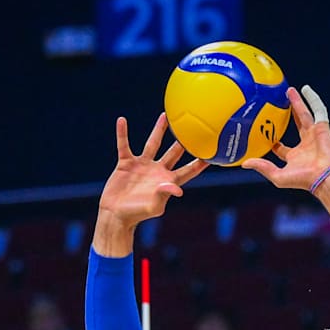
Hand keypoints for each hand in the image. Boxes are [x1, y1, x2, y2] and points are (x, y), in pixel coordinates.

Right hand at [96, 114, 206, 232]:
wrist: (116, 214)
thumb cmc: (137, 214)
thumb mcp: (153, 207)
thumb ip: (164, 195)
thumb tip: (177, 189)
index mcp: (168, 182)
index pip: (189, 170)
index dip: (200, 163)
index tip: (212, 153)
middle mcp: (157, 171)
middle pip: (174, 152)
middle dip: (183, 141)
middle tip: (193, 125)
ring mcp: (142, 165)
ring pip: (152, 144)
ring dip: (159, 130)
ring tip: (165, 115)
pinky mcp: (126, 163)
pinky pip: (124, 145)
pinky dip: (123, 134)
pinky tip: (122, 120)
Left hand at [244, 86, 329, 189]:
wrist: (324, 177)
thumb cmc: (303, 180)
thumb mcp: (277, 175)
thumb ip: (262, 167)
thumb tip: (245, 163)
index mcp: (295, 157)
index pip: (281, 147)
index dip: (273, 139)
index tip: (264, 131)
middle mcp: (305, 145)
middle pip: (294, 125)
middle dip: (287, 115)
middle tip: (278, 102)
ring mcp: (314, 135)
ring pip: (305, 115)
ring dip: (298, 103)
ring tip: (290, 91)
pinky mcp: (322, 128)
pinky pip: (318, 110)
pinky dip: (313, 100)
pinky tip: (306, 90)